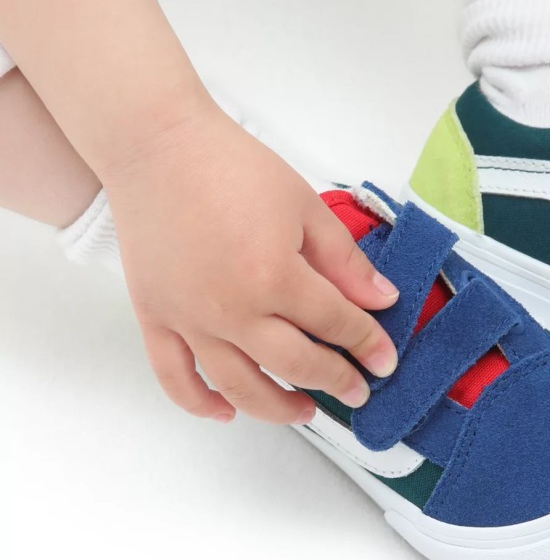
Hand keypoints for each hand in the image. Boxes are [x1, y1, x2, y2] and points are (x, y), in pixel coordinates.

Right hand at [103, 100, 398, 424]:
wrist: (160, 147)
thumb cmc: (234, 167)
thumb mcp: (305, 207)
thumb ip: (345, 262)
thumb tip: (381, 300)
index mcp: (274, 277)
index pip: (335, 324)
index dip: (367, 344)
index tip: (386, 360)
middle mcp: (231, 310)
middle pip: (295, 364)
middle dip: (336, 381)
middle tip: (358, 390)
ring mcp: (189, 319)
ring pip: (239, 386)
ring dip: (277, 408)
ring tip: (305, 411)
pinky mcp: (154, 317)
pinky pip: (175, 377)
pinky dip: (199, 403)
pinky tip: (226, 412)